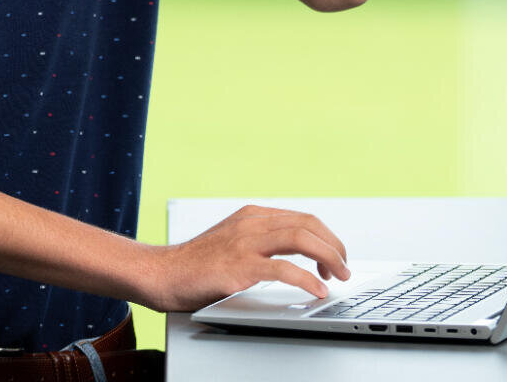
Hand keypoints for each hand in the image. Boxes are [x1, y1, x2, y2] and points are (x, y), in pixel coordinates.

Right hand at [140, 204, 352, 312]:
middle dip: (334, 246)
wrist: (162, 273)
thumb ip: (258, 240)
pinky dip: (307, 280)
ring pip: (301, 239)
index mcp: (252, 216)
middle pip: (308, 224)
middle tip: (344, 268)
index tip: (335, 256)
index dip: (326, 237)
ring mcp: (245, 243)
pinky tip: (317, 290)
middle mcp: (251, 224)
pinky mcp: (239, 267)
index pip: (302, 218)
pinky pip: (284, 269)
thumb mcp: (231, 241)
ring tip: (339, 277)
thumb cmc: (195, 264)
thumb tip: (294, 254)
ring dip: (328, 258)